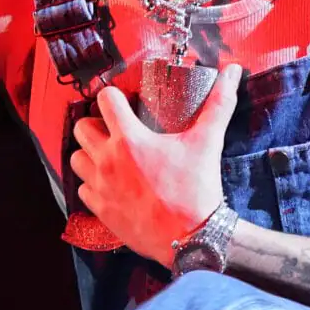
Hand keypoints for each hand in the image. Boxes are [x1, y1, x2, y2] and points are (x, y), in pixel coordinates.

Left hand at [70, 64, 243, 263]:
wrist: (191, 238)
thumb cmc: (196, 189)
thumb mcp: (207, 142)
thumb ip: (219, 104)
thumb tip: (233, 72)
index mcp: (129, 139)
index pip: (104, 100)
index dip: (114, 96)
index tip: (125, 103)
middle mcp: (107, 160)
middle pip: (82, 127)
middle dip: (96, 124)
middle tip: (116, 131)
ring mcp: (100, 187)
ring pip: (76, 159)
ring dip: (89, 154)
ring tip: (110, 157)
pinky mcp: (100, 210)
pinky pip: (82, 190)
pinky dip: (93, 185)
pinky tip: (111, 185)